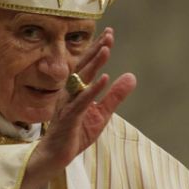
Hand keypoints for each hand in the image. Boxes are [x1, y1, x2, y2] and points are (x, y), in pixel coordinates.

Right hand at [19, 28, 135, 188]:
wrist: (57, 155)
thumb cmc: (76, 132)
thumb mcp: (102, 113)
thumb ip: (115, 95)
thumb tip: (132, 76)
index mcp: (77, 89)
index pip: (88, 64)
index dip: (98, 49)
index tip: (109, 33)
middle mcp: (70, 92)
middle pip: (83, 66)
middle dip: (96, 50)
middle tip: (108, 34)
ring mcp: (68, 104)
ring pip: (81, 80)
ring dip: (94, 64)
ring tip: (106, 50)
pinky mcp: (70, 118)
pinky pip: (81, 101)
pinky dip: (92, 90)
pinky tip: (104, 79)